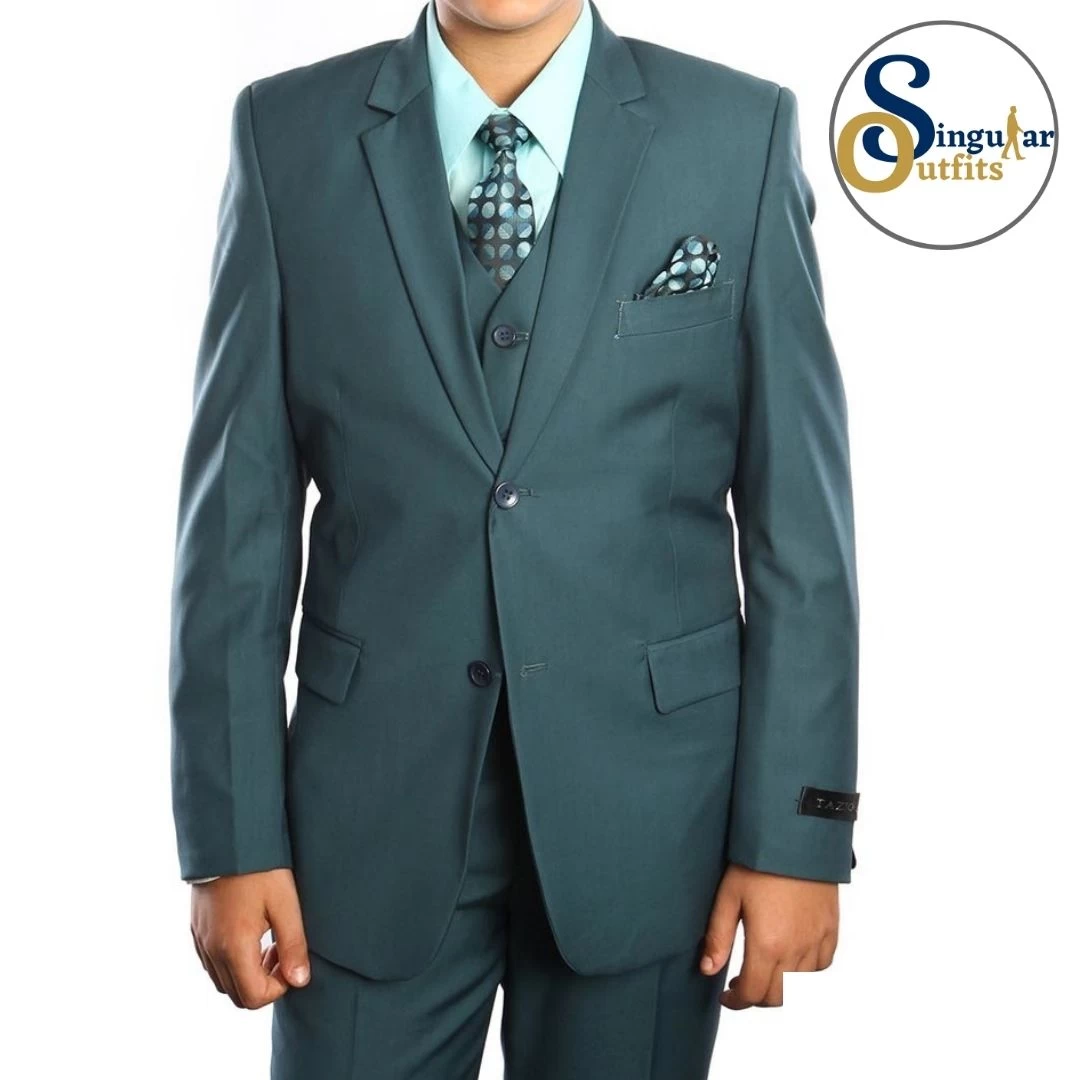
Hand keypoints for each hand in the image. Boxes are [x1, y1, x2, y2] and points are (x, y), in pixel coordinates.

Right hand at [190, 868, 310, 1008]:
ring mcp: (200, 940)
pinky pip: (211, 962)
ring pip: (222, 981)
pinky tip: (250, 934)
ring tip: (268, 942)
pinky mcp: (196, 929)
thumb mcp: (285, 904)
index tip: (290, 959)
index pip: (254, 997)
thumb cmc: (260, 869)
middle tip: (282, 951)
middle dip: (264, 983)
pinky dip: (232, 961)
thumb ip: (293, 945)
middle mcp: (211, 950)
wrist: (227, 838)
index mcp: (233, 947)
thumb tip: (300, 980)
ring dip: (248, 973)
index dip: (279, 988)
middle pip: (237, 995)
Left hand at [700, 863, 837, 1007]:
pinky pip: (823, 966)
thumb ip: (718, 936)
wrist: (796, 835)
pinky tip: (792, 960)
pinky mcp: (831, 928)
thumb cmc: (759, 861)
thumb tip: (708, 969)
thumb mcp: (729, 895)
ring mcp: (817, 940)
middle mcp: (796, 950)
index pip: (753, 994)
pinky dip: (808, 974)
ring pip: (803, 987)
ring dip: (782, 988)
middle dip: (757, 998)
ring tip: (765, 972)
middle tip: (741, 984)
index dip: (737, 1001)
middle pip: (779, 997)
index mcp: (767, 944)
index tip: (726, 996)